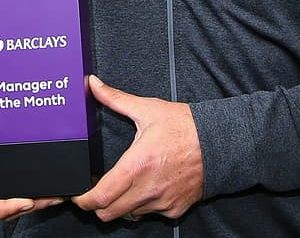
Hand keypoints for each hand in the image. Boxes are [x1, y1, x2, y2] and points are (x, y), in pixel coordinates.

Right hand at [0, 86, 61, 226]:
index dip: (5, 210)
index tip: (27, 201)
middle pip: (0, 212)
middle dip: (26, 207)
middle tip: (51, 198)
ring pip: (8, 208)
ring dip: (32, 204)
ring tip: (55, 195)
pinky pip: (10, 196)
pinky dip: (29, 195)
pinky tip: (46, 189)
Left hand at [72, 75, 203, 221]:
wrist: (220, 142)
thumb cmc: (186, 126)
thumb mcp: (148, 109)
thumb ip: (116, 99)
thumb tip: (94, 84)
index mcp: (137, 165)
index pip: (100, 197)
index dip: (82, 200)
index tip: (78, 194)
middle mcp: (147, 188)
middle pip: (108, 214)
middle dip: (97, 205)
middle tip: (97, 190)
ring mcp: (162, 202)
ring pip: (128, 215)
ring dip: (121, 205)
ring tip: (124, 186)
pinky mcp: (174, 209)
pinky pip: (150, 214)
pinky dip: (143, 205)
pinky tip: (147, 187)